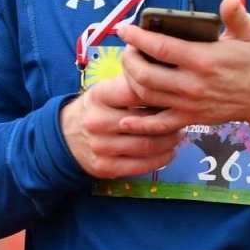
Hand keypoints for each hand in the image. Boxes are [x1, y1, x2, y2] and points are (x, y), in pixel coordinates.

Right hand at [61, 74, 186, 179]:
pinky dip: (162, 159)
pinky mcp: (105, 167)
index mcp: (99, 95)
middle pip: (146, 122)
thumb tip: (171, 82)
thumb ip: (133, 85)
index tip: (175, 95)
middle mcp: (97, 121)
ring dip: (170, 141)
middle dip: (170, 121)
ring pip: (147, 146)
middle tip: (182, 118)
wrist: (66, 136)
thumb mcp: (107, 90)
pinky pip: (141, 166)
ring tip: (178, 134)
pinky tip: (170, 152)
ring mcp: (100, 146)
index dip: (161, 93)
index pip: (138, 92)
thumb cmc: (98, 108)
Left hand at [115, 0, 249, 135]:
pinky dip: (140, 123)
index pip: (160, 47)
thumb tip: (229, 0)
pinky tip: (125, 117)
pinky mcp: (192, 118)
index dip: (137, 37)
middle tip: (127, 48)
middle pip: (144, 74)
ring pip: (146, 95)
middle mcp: (193, 84)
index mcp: (203, 60)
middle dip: (129, 59)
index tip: (123, 29)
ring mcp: (190, 104)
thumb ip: (236, 16)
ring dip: (130, 80)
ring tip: (129, 67)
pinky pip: (160, 124)